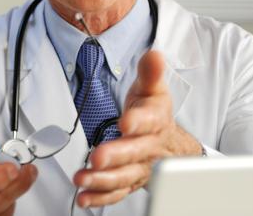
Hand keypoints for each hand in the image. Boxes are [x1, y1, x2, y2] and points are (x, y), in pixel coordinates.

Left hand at [72, 50, 201, 207]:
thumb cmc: (154, 112)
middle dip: (116, 156)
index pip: (150, 121)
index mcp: (156, 122)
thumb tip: (153, 54)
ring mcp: (141, 168)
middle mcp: (150, 148)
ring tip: (83, 179)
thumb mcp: (153, 90)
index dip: (138, 121)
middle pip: (135, 153)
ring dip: (103, 180)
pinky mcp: (130, 181)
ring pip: (124, 177)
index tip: (126, 122)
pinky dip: (101, 197)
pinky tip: (84, 197)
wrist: (169, 141)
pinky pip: (117, 192)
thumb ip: (149, 73)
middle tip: (97, 157)